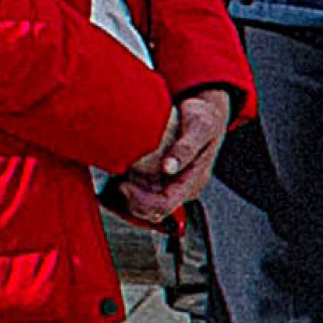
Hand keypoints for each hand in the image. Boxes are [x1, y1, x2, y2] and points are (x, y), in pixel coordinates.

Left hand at [110, 86, 238, 225]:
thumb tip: (169, 167)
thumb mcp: (200, 127)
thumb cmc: (204, 118)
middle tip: (116, 183)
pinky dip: (126, 190)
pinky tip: (117, 177)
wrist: (207, 112)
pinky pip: (140, 193)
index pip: (164, 204)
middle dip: (130, 202)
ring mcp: (170, 184)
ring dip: (126, 198)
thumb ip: (186, 147)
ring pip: (144, 206)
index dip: (141, 201)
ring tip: (114, 180)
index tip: (123, 185)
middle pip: (152, 211)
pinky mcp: (159, 177)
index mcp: (193, 181)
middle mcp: (182, 187)